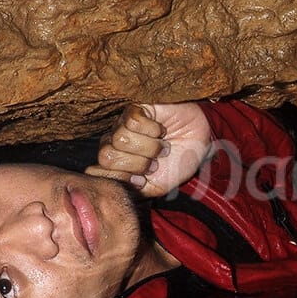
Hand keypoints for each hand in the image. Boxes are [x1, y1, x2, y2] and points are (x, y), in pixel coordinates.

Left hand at [85, 103, 212, 196]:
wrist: (201, 144)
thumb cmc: (178, 165)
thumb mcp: (155, 187)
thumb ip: (129, 188)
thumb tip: (95, 177)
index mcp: (115, 164)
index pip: (97, 171)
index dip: (123, 178)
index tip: (143, 180)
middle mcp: (114, 144)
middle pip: (107, 156)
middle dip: (137, 163)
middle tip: (154, 162)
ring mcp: (123, 125)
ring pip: (121, 139)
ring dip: (149, 147)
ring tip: (161, 146)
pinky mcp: (135, 109)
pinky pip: (133, 122)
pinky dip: (152, 130)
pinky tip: (160, 131)